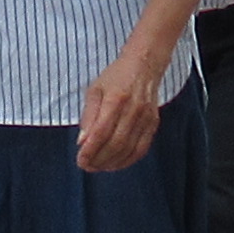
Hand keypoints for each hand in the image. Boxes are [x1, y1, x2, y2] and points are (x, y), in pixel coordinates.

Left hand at [74, 36, 168, 174]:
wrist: (144, 66)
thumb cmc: (116, 77)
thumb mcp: (95, 90)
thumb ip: (88, 116)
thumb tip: (82, 141)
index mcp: (115, 99)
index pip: (101, 132)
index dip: (90, 150)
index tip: (80, 160)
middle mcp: (133, 109)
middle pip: (115, 143)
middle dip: (99, 159)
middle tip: (87, 166)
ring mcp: (146, 118)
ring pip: (129, 149)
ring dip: (112, 163)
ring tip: (98, 166)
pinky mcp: (153, 124)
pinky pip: (142, 149)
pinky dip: (128, 160)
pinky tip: (116, 164)